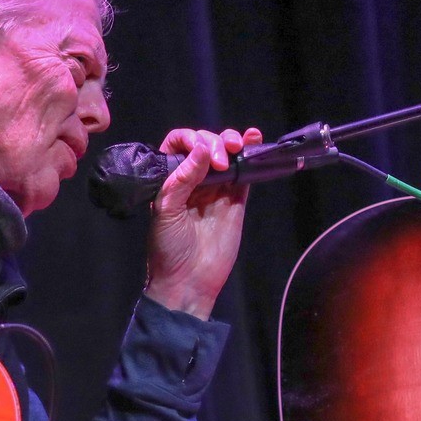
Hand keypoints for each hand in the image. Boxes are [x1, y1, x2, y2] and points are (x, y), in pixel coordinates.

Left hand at [144, 126, 261, 319]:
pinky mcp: (235, 200)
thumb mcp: (166, 210)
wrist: (188, 281)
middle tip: (220, 160)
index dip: (190, 139)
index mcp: (169, 179)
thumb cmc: (168, 248)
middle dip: (215, 142)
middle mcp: (192, 180)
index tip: (200, 149)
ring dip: (232, 141)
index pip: (179, 145)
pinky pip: (244, 173)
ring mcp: (215, 189)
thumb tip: (202, 148)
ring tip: (239, 144)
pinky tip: (254, 140)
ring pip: (226, 154)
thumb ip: (182, 178)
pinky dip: (251, 154)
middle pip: (206, 145)